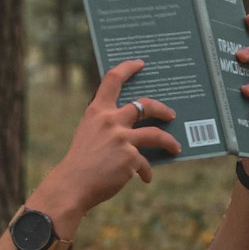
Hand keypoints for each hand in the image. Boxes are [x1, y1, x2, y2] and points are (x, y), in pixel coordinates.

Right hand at [39, 60, 180, 216]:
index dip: (128, 68)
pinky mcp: (130, 158)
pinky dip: (146, 172)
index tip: (140, 64)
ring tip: (175, 147)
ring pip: (155, 134)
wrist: (73, 185)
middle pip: (144, 105)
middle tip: (171, 115)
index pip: (113, 79)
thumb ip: (106, 126)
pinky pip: (145, 163)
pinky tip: (145, 178)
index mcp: (97, 111)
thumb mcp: (88, 134)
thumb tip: (134, 129)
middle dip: (161, 109)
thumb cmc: (80, 162)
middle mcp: (110, 120)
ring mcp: (122, 138)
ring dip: (169, 141)